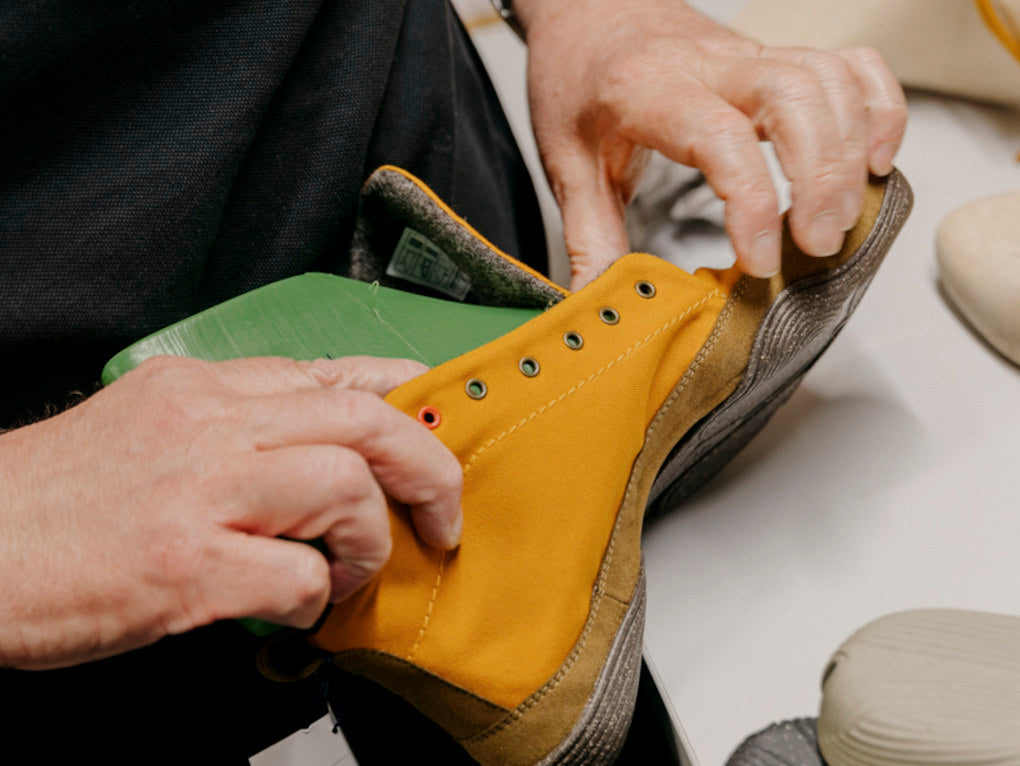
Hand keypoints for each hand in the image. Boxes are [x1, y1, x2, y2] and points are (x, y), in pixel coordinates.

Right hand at [0, 355, 461, 669]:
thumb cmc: (57, 498)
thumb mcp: (150, 427)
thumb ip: (236, 428)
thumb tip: (317, 453)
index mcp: (203, 388)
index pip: (335, 374)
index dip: (405, 398)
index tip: (434, 428)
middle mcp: (209, 425)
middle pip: (365, 419)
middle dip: (428, 467)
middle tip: (441, 514)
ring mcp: (199, 492)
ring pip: (346, 486)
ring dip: (371, 539)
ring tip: (352, 570)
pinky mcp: (184, 566)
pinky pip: (297, 577)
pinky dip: (315, 599)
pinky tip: (293, 608)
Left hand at [515, 0, 907, 286]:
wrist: (589, 14)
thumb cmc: (578, 81)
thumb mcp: (567, 162)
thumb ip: (589, 235)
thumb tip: (599, 302)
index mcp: (648, 91)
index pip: (719, 138)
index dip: (752, 203)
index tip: (761, 259)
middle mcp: (708, 65)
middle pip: (792, 96)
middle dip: (821, 176)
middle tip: (818, 243)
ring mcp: (749, 57)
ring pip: (827, 79)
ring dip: (851, 150)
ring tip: (842, 218)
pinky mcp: (776, 57)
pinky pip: (848, 64)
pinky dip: (877, 108)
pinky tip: (875, 158)